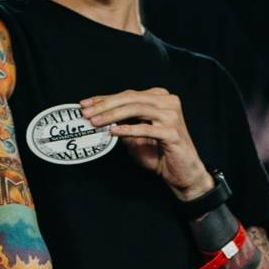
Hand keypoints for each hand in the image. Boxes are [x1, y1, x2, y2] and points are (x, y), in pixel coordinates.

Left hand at [78, 88, 211, 199]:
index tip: (85, 104)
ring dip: (112, 115)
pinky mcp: (173, 132)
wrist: (182, 174)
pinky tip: (113, 131)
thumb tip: (98, 118)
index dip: (104, 99)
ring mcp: (172, 116)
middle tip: (87, 112)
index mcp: (159, 99)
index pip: (128, 95)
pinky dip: (128, 129)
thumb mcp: (135, 137)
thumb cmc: (160, 154)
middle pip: (130, 98)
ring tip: (96, 121)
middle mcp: (167, 103)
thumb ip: (121, 125)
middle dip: (105, 105)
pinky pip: (146, 128)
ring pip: (136, 109)